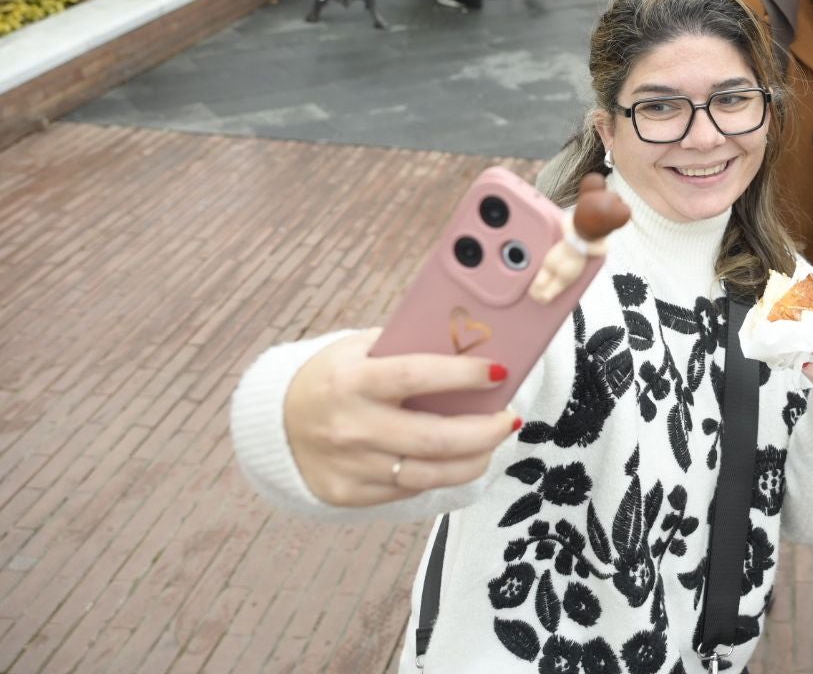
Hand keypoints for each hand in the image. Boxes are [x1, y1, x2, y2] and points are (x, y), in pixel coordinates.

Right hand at [284, 329, 519, 506]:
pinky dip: (439, 473)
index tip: (500, 371)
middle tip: (509, 418)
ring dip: (473, 460)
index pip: (417, 376)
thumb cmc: (335, 376)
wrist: (275, 421)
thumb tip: (472, 346)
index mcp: (352, 380)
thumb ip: (408, 348)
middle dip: (485, 431)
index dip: (464, 375)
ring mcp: (349, 465)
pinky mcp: (348, 493)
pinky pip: (409, 487)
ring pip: (429, 473)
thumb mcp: (360, 348)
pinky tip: (455, 459)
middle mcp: (350, 426)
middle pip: (434, 439)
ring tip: (493, 442)